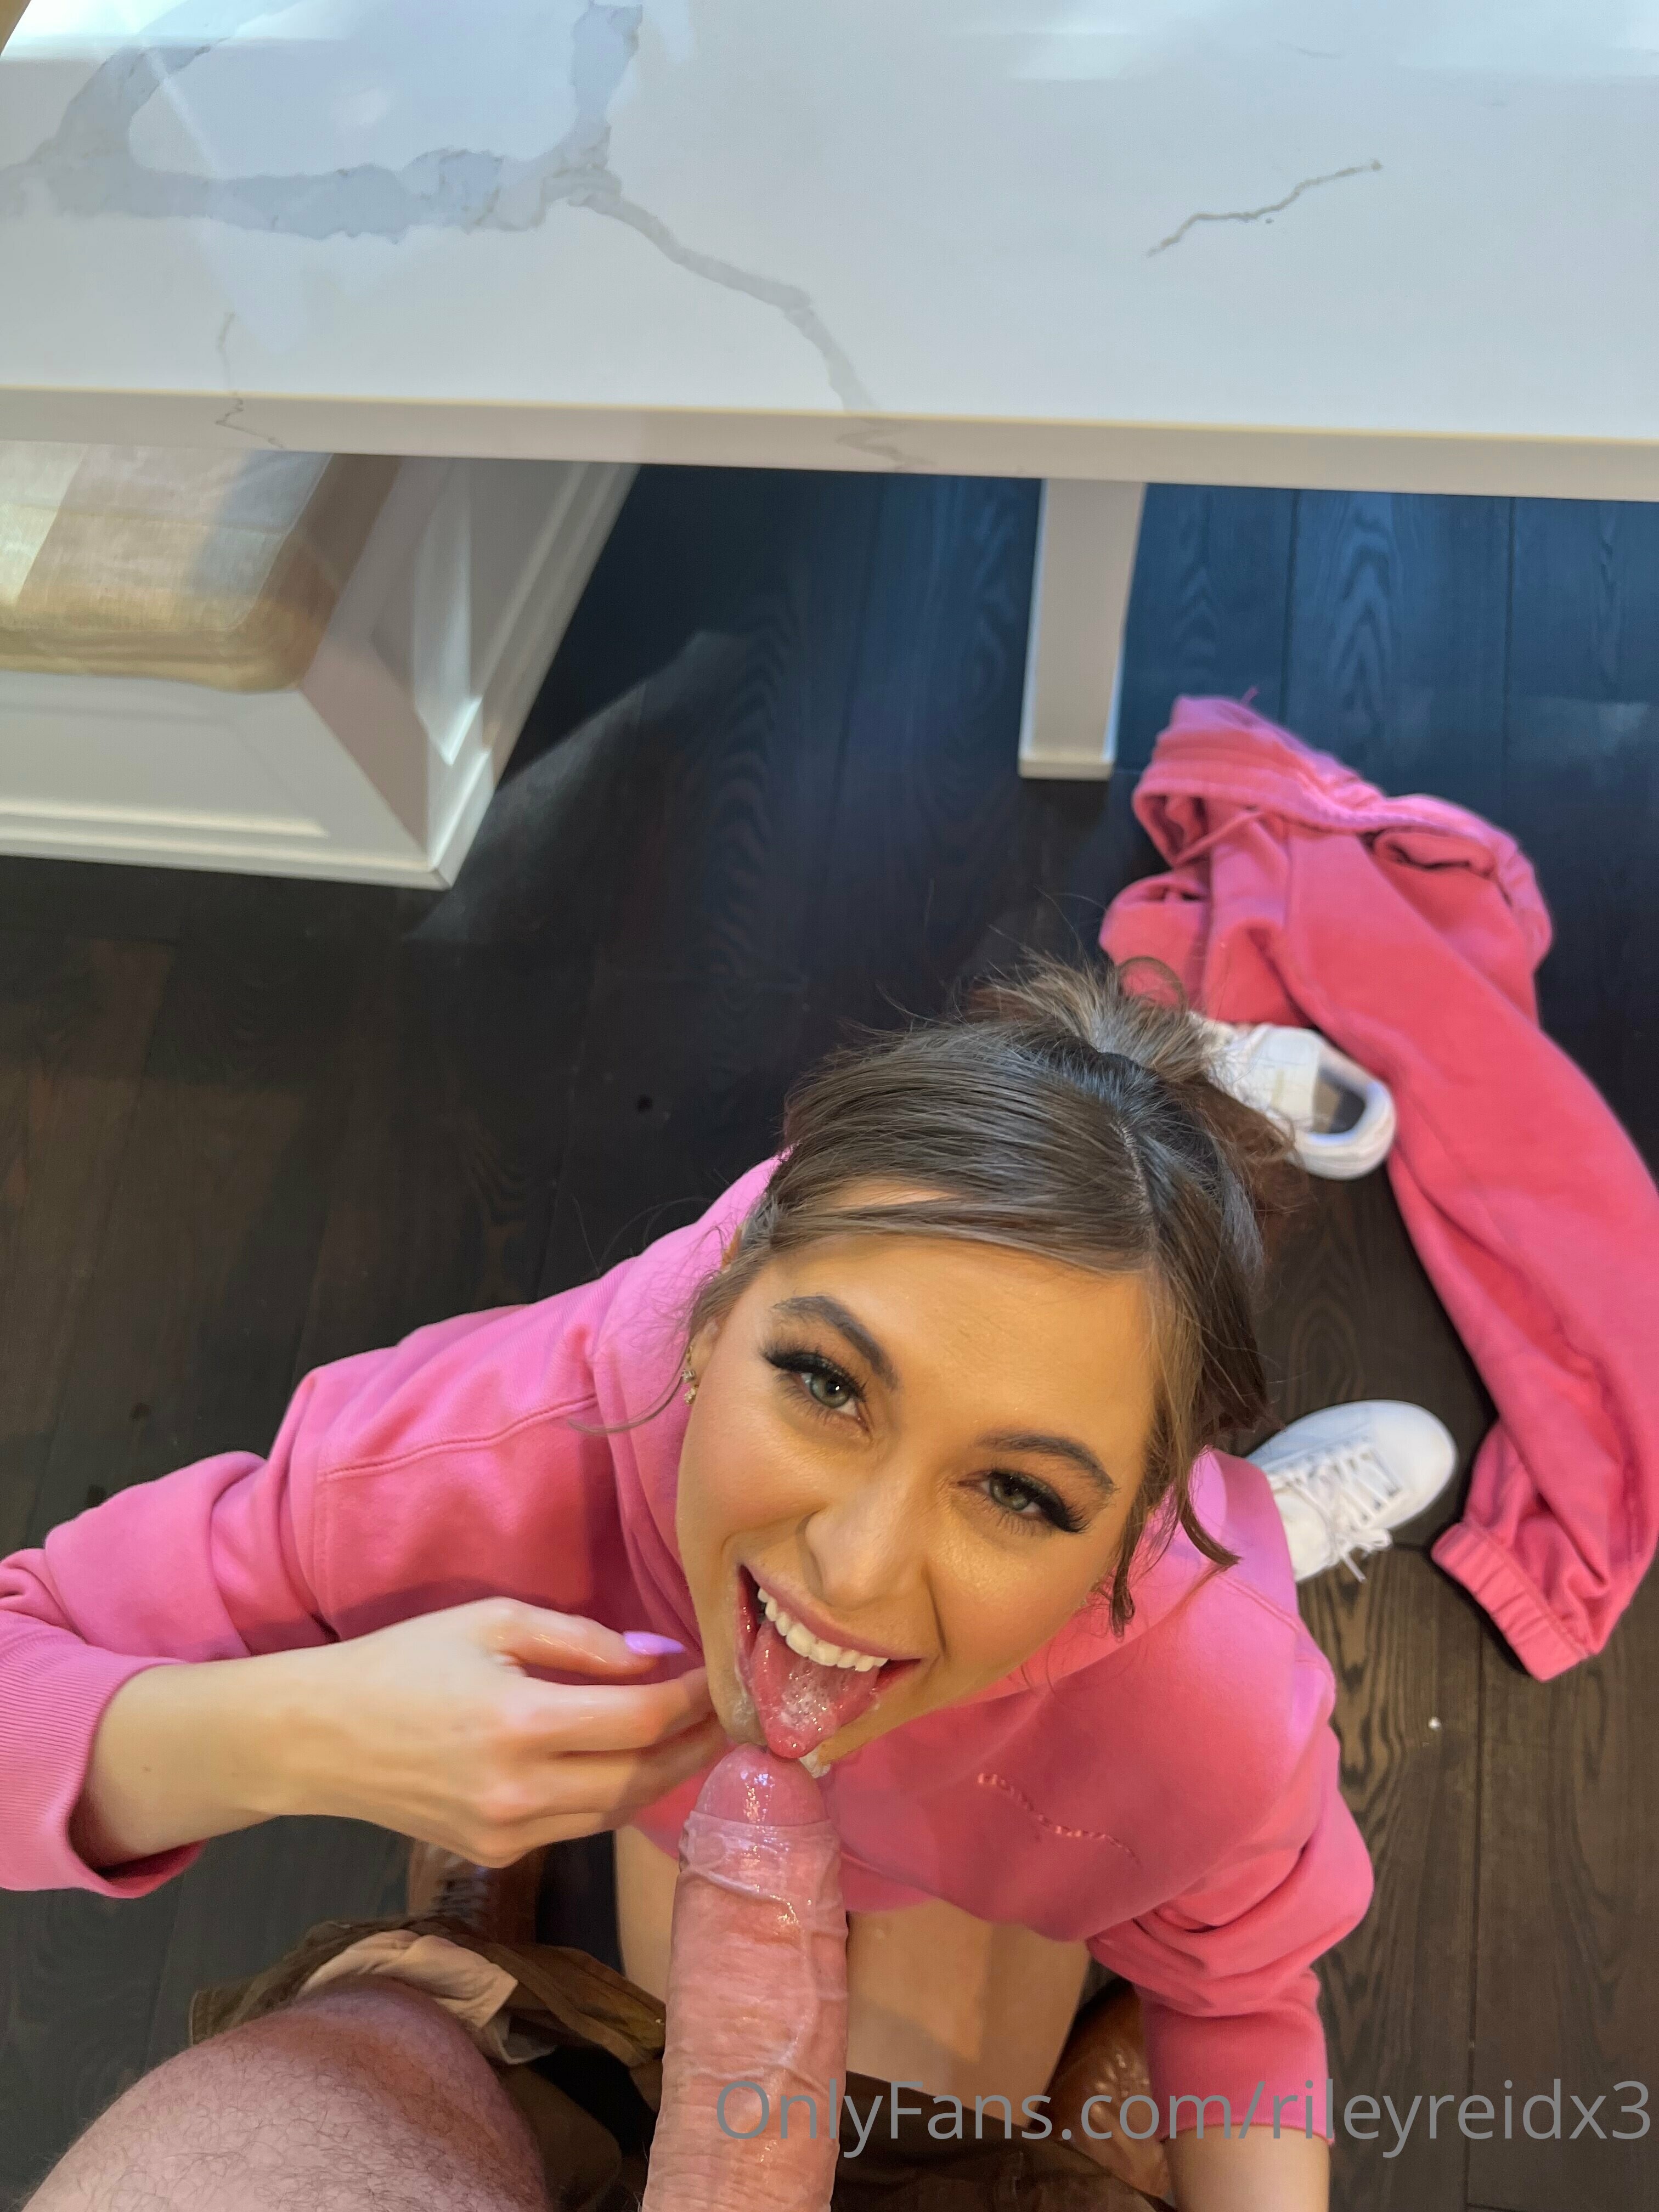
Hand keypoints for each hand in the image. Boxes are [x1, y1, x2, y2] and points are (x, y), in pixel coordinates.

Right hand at [71, 1599, 725, 1873]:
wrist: (318, 1737)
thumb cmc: (404, 1661)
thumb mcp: (493, 1621)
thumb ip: (580, 1640)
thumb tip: (655, 1657)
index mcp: (519, 1723)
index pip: (639, 1718)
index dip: (693, 1698)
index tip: (723, 1673)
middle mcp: (519, 1790)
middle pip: (642, 1777)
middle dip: (697, 1744)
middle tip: (738, 1714)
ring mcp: (508, 1832)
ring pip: (617, 1811)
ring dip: (665, 1776)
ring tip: (703, 1737)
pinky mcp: (496, 1852)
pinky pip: (579, 1825)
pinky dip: (618, 1795)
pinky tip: (639, 1762)